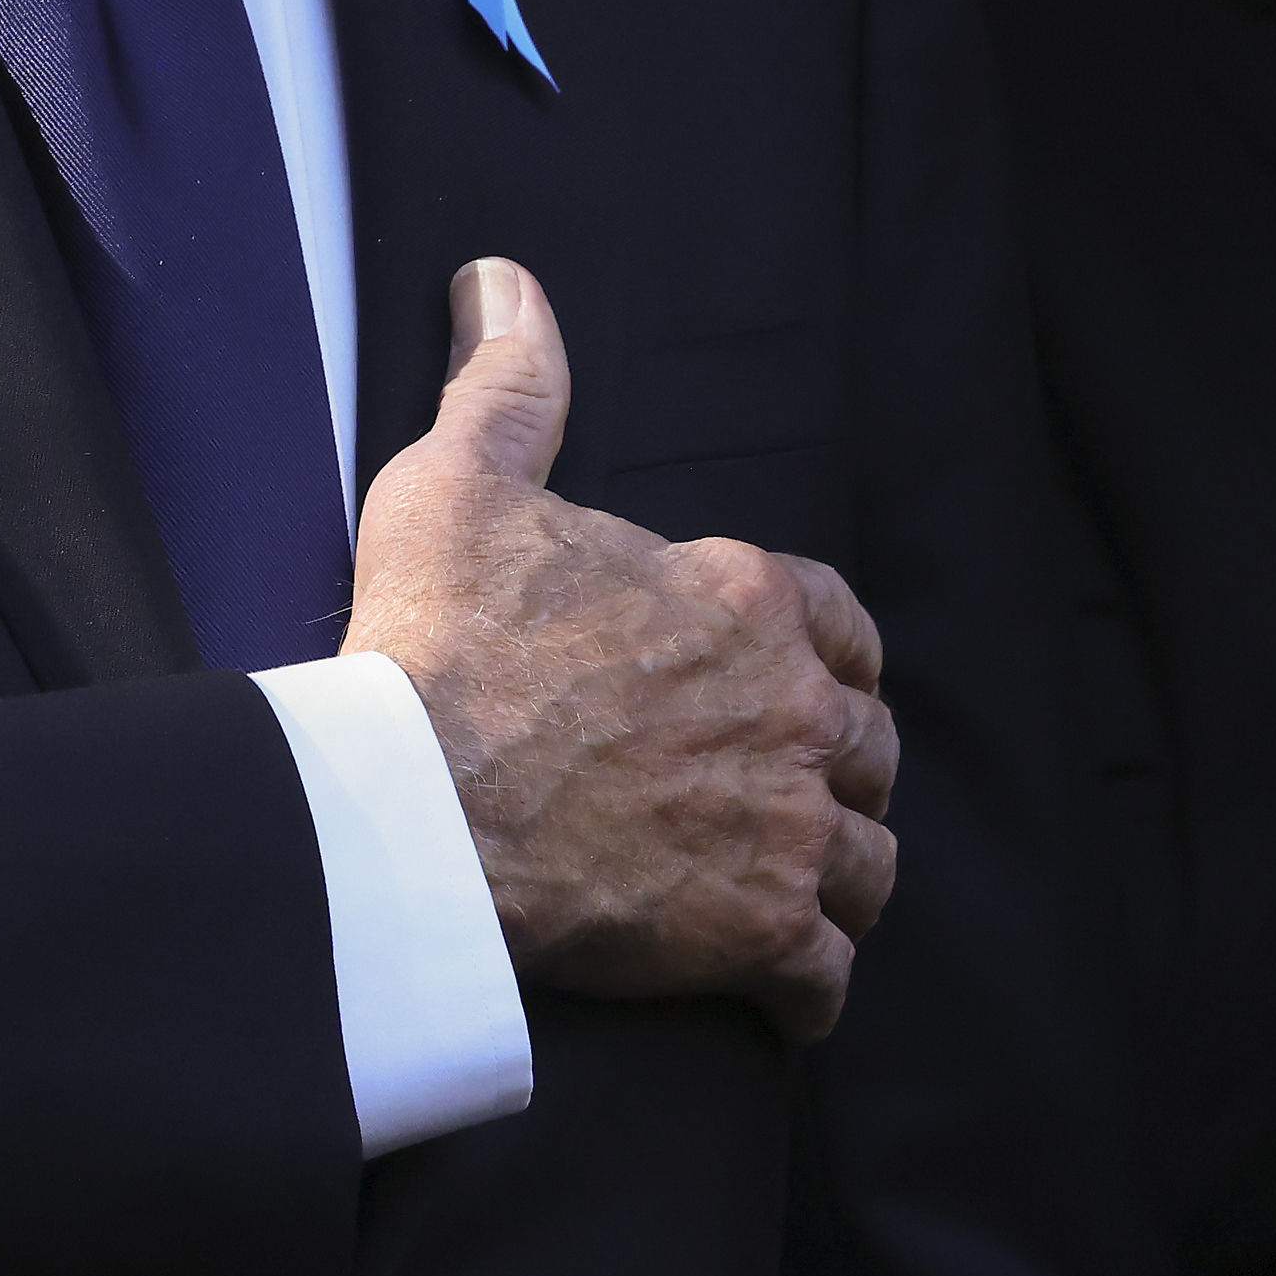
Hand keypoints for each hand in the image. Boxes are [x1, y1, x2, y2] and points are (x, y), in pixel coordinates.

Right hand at [340, 260, 895, 1041]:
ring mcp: (788, 827)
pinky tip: (773, 992)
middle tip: (761, 795)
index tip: (776, 685)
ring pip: (867, 864)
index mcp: (747, 601)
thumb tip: (502, 283)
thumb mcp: (458, 484)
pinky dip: (806, 988)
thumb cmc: (431, 641)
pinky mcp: (761, 932)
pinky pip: (827, 975)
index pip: (840, 627)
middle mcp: (797, 711)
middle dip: (827, 771)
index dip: (814, 657)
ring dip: (831, 879)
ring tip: (779, 893)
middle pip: (865, 749)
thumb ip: (508, 383)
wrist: (408, 806)